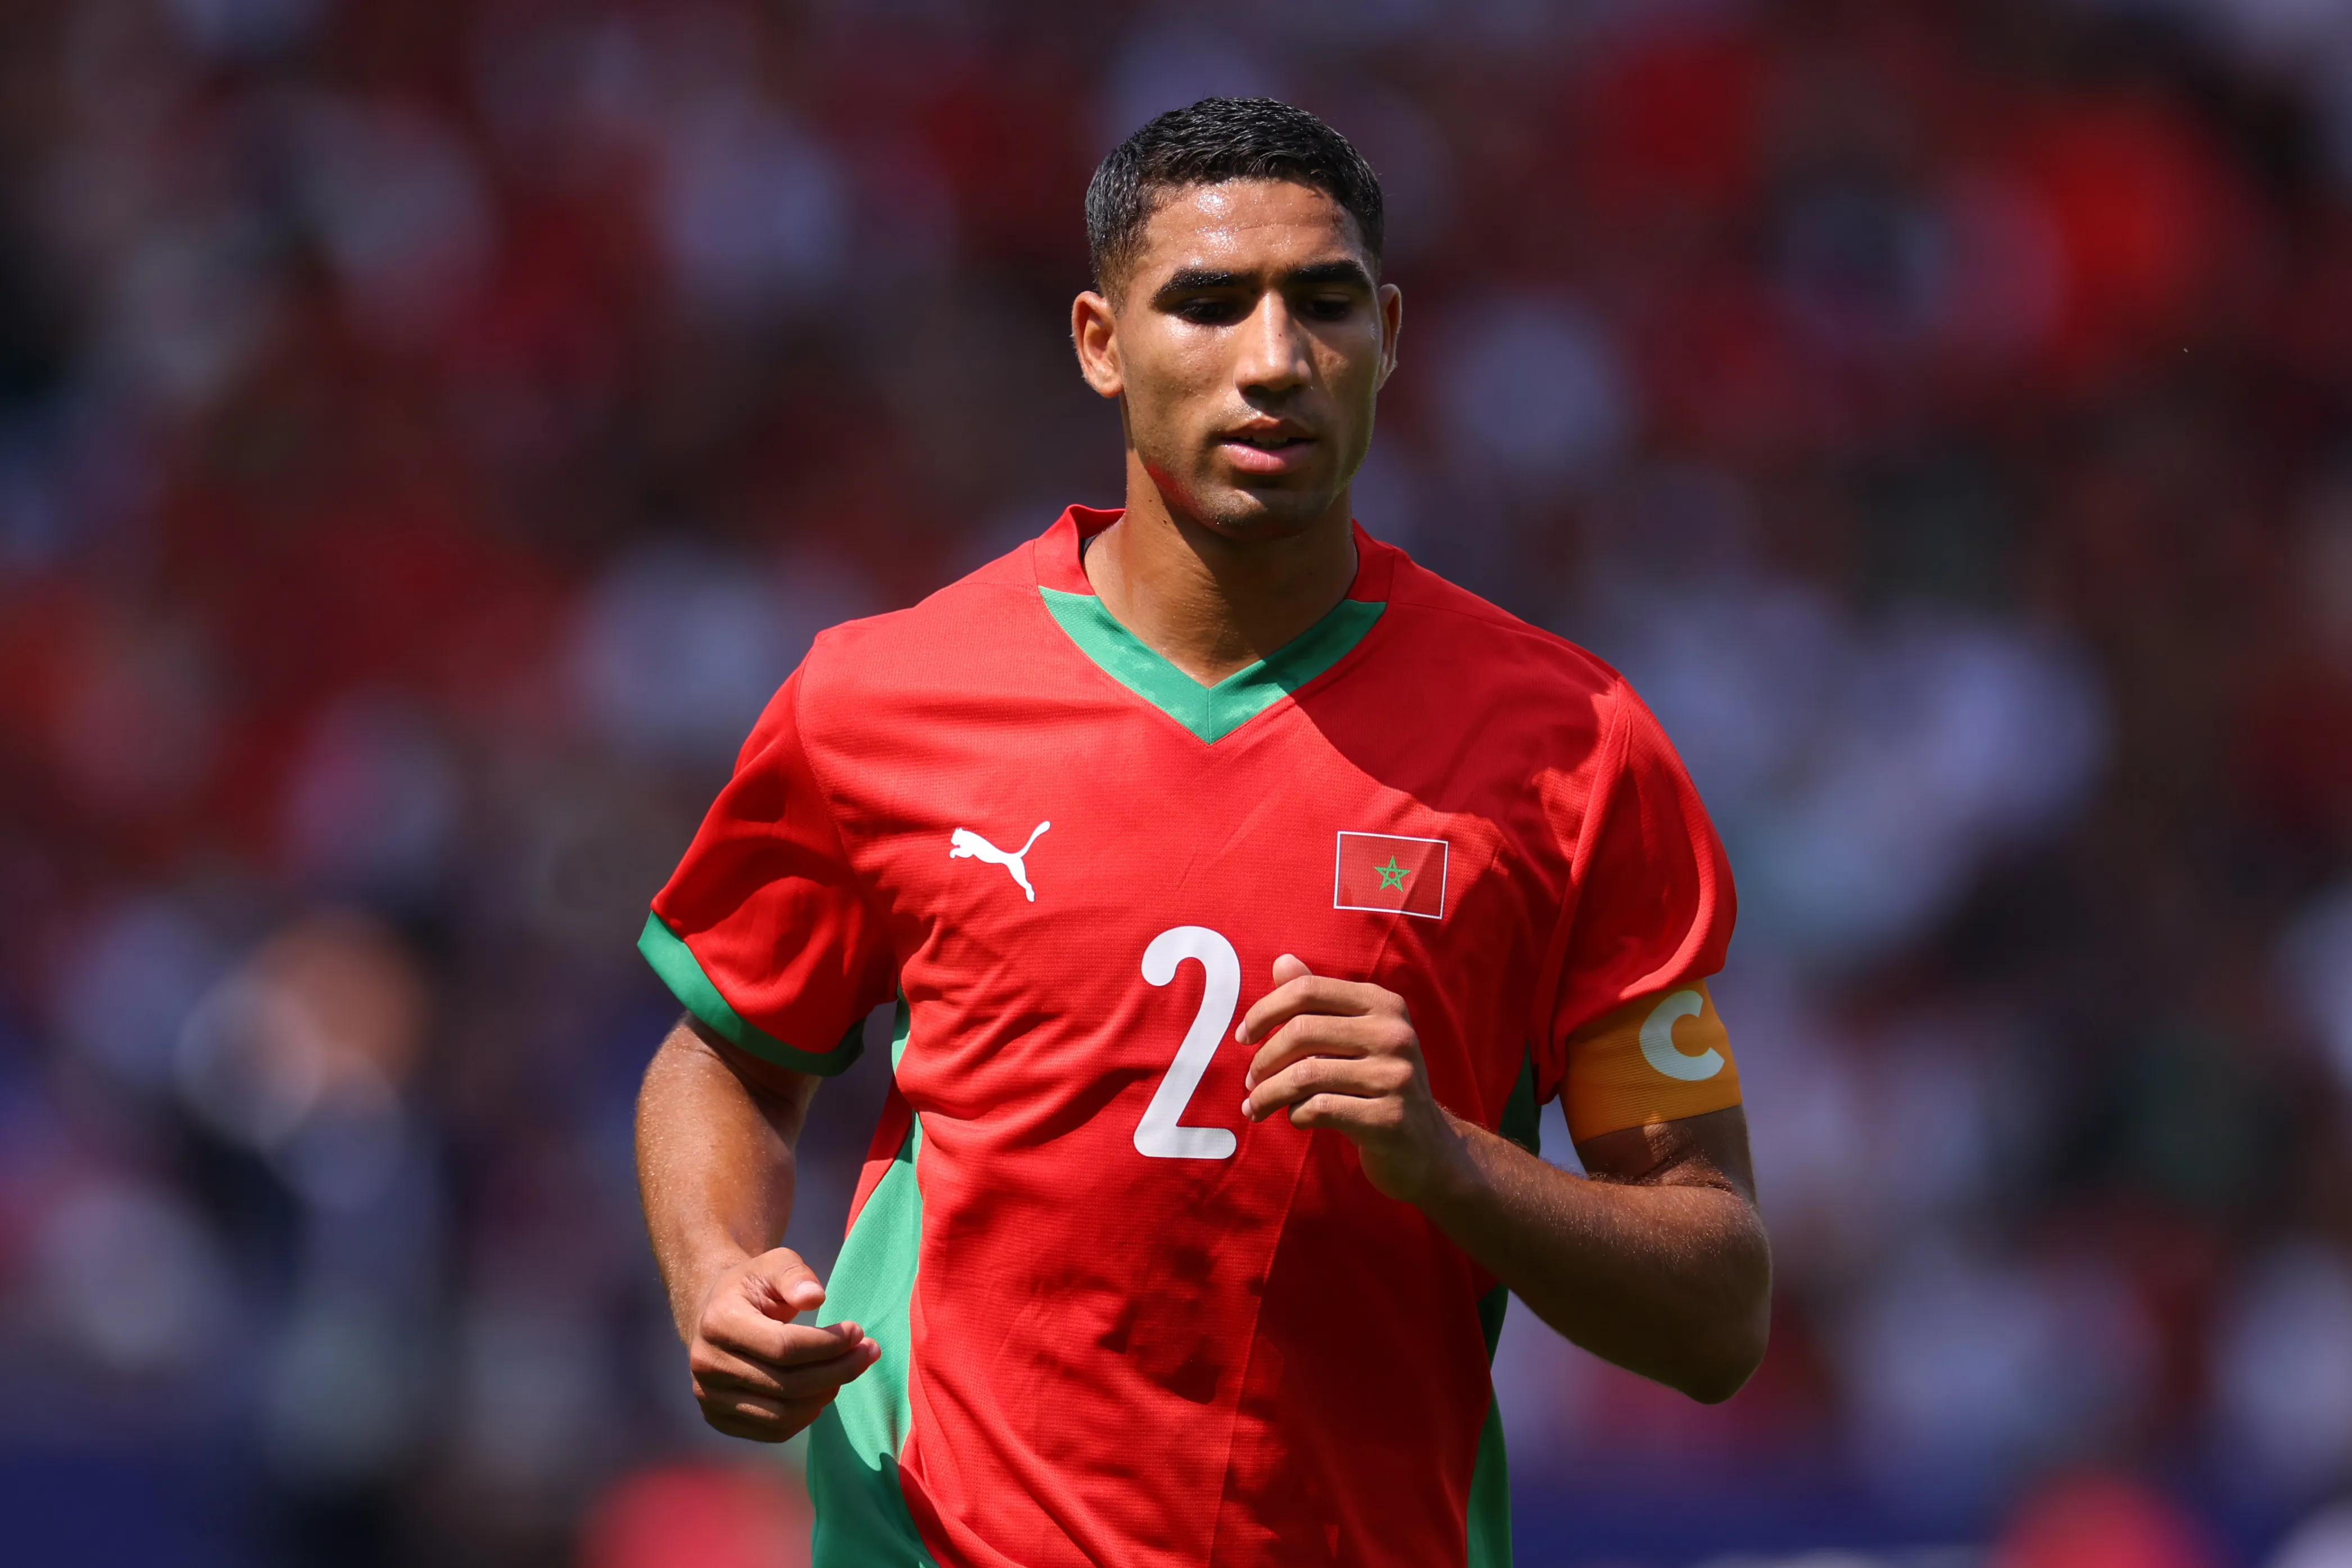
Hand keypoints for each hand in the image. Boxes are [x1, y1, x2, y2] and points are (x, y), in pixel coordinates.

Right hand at [684, 1247, 879, 1442]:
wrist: (713, 1314)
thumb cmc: (752, 1287)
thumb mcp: (772, 1264)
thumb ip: (794, 1274)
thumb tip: (815, 1297)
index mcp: (718, 1323)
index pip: (783, 1347)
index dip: (827, 1344)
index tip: (858, 1332)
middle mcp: (707, 1365)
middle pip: (787, 1384)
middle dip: (838, 1371)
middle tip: (868, 1353)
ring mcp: (710, 1398)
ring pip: (782, 1414)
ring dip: (826, 1395)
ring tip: (847, 1370)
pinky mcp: (719, 1420)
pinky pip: (773, 1431)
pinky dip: (806, 1416)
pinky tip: (823, 1391)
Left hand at [1236, 955, 1469, 1204]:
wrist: (1426, 1147)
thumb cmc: (1376, 1084)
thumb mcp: (1354, 1037)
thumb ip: (1318, 1002)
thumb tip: (1281, 962)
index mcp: (1383, 1004)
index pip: (1308, 989)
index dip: (1265, 1011)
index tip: (1243, 1036)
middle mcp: (1394, 1034)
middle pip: (1302, 1032)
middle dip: (1263, 1059)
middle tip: (1250, 1081)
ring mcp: (1396, 1076)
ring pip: (1305, 1075)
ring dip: (1269, 1093)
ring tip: (1255, 1106)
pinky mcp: (1389, 1118)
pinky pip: (1320, 1109)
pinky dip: (1295, 1115)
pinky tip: (1295, 1118)